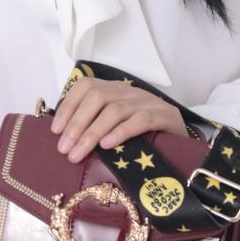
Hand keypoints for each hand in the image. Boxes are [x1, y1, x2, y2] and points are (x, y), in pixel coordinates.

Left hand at [47, 83, 188, 164]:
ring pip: (115, 110)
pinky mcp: (165, 116)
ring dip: (92, 133)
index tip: (55, 130)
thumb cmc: (144, 137)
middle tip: (64, 149)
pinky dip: (121, 132)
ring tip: (78, 154)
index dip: (69, 106)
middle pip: (98, 98)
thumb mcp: (116, 127)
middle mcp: (130, 91)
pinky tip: (107, 146)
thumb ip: (95, 126)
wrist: (184, 143)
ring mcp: (148, 102)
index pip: (86, 87)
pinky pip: (140, 120)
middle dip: (77, 124)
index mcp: (115, 90)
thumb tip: (65, 140)